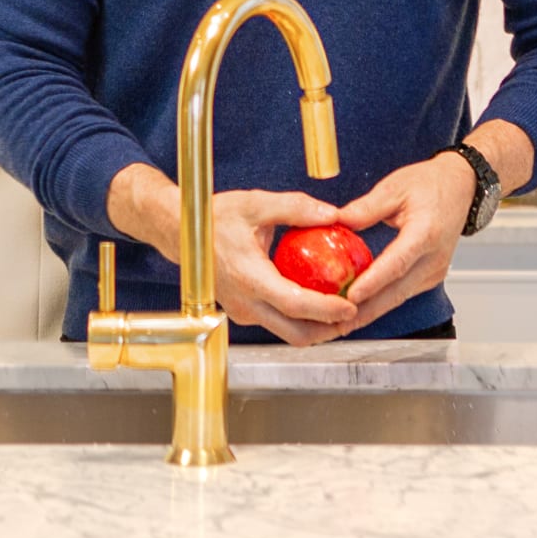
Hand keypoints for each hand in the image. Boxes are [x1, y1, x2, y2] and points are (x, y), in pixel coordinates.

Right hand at [208, 190, 360, 345]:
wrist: (180, 233)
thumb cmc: (214, 217)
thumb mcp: (256, 203)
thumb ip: (295, 208)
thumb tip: (333, 214)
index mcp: (250, 278)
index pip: (294, 305)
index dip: (326, 310)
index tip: (352, 307)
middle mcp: (246, 303)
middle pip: (296, 333)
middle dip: (329, 330)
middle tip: (355, 316)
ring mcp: (243, 312)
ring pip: (288, 334)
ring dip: (317, 328)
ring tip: (343, 311)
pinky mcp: (244, 313)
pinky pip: (278, 324)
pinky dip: (301, 320)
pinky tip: (319, 301)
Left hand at [334, 153, 474, 330]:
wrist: (460, 188)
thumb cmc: (430, 185)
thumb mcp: (395, 186)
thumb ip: (366, 207)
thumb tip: (337, 220)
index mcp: (426, 233)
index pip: (398, 263)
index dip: (374, 282)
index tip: (351, 296)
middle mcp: (433, 258)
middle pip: (397, 291)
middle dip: (365, 312)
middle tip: (336, 324)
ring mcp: (433, 271)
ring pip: (398, 298)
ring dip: (369, 313)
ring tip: (339, 325)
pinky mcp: (429, 277)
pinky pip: (401, 294)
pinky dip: (379, 304)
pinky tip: (357, 311)